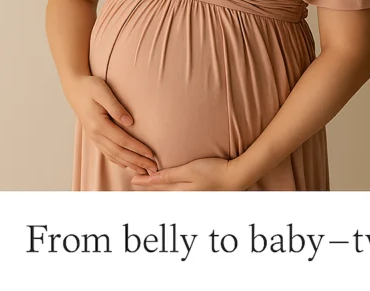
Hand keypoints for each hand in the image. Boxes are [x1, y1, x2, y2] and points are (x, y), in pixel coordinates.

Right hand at [61, 75, 156, 175]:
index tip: (151, 154)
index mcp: (99, 125)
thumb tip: (130, 122)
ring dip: (130, 164)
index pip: (123, 141)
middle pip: (119, 153)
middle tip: (153, 169)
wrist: (74, 88)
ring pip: (114, 156)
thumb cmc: (90, 87)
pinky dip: (119, 161)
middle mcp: (96, 134)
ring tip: (144, 171)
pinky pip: (107, 153)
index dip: (138, 149)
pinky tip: (128, 165)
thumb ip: (116, 107)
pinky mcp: (95, 136)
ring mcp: (94, 137)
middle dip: (137, 162)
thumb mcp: (103, 92)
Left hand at [129, 157, 250, 190]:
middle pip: (161, 195)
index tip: (132, 179)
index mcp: (179, 193)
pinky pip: (178, 195)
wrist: (237, 177)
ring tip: (148, 188)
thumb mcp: (188, 170)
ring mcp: (192, 198)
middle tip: (135, 184)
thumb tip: (148, 178)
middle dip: (148, 190)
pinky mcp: (199, 195)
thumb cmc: (213, 171)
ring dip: (158, 191)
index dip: (144, 183)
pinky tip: (169, 190)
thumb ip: (168, 176)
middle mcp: (184, 198)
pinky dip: (170, 192)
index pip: (156, 189)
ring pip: (169, 196)